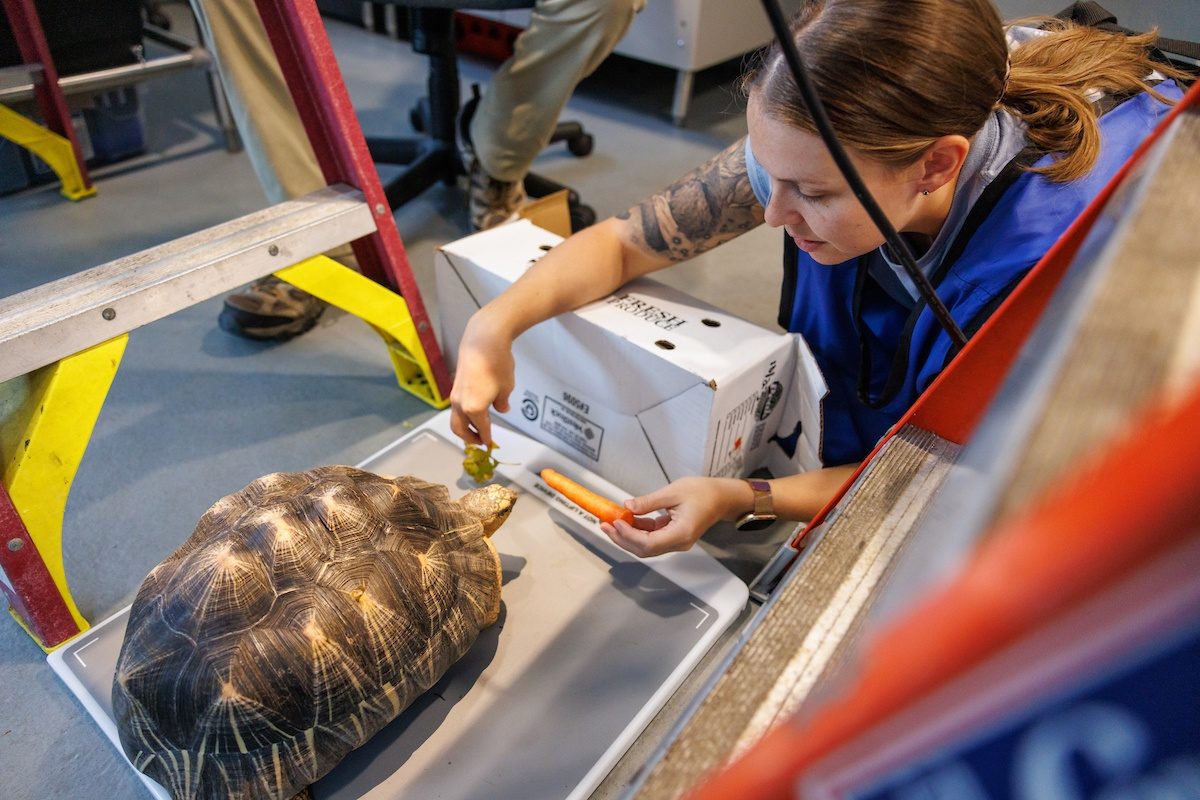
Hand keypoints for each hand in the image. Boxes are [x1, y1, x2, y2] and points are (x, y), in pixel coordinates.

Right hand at [449, 316, 514, 446]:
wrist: (483, 340)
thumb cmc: (497, 363)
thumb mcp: (506, 388)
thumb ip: (502, 403)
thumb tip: (501, 409)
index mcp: (474, 408)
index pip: (481, 429)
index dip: (486, 438)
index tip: (489, 445)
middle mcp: (460, 404)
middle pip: (459, 429)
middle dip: (469, 438)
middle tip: (480, 442)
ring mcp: (455, 394)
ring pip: (456, 418)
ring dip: (465, 426)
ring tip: (476, 428)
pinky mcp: (455, 385)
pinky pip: (457, 406)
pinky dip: (463, 413)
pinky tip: (475, 410)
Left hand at [599, 477, 747, 557]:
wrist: (721, 497)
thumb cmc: (702, 492)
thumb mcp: (673, 492)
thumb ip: (649, 502)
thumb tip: (627, 506)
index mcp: (681, 533)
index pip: (649, 544)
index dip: (629, 536)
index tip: (616, 521)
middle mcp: (678, 543)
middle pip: (644, 550)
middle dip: (622, 539)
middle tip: (603, 524)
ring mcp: (675, 542)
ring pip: (646, 546)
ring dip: (626, 536)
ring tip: (609, 523)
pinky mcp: (672, 536)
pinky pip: (651, 538)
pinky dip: (636, 531)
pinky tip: (624, 521)